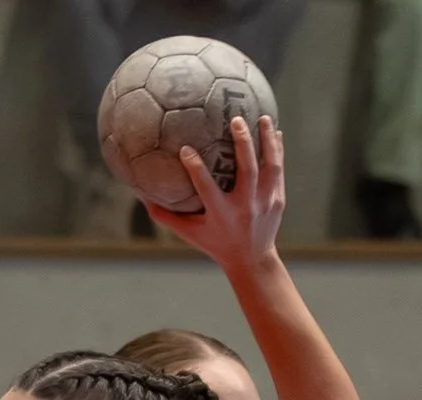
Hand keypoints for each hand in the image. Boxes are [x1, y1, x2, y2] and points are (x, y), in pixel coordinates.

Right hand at [151, 115, 284, 271]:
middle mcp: (244, 207)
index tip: (185, 149)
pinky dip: (277, 149)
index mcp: (221, 215)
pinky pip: (278, 169)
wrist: (251, 260)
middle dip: (242, 143)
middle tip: (237, 119)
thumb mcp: (190, 233)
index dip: (195, 168)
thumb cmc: (215, 244)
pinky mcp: (277, 199)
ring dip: (267, 140)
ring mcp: (264, 202)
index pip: (206, 188)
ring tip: (264, 117)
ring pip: (269, 165)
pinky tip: (274, 132)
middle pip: (247, 169)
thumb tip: (142, 196)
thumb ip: (167, 216)